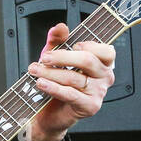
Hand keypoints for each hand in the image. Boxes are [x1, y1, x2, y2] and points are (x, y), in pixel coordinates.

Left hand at [25, 22, 115, 140]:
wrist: (50, 114)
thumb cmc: (57, 84)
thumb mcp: (55, 59)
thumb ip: (58, 41)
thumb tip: (60, 27)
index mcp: (102, 63)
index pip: (106, 50)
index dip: (89, 45)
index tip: (72, 45)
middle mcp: (104, 77)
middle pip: (87, 61)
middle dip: (62, 57)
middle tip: (44, 58)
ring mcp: (99, 93)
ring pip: (74, 78)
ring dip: (51, 73)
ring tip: (35, 71)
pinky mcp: (90, 106)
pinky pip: (71, 94)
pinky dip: (54, 88)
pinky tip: (42, 83)